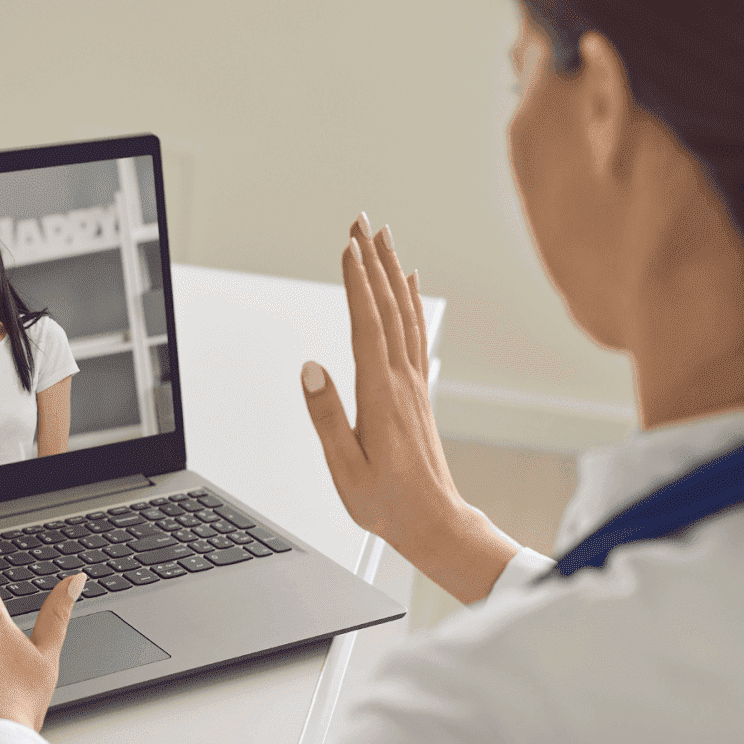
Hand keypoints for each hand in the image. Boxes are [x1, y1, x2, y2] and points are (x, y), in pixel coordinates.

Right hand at [302, 214, 517, 602]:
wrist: (433, 522)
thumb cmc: (386, 501)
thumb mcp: (344, 466)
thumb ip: (327, 416)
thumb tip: (310, 367)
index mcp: (380, 395)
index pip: (366, 325)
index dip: (356, 283)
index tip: (347, 246)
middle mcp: (402, 381)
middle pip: (388, 307)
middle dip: (373, 260)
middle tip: (361, 221)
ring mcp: (413, 383)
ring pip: (404, 314)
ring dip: (392, 272)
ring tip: (382, 239)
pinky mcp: (418, 391)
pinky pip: (415, 334)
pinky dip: (410, 302)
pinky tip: (407, 286)